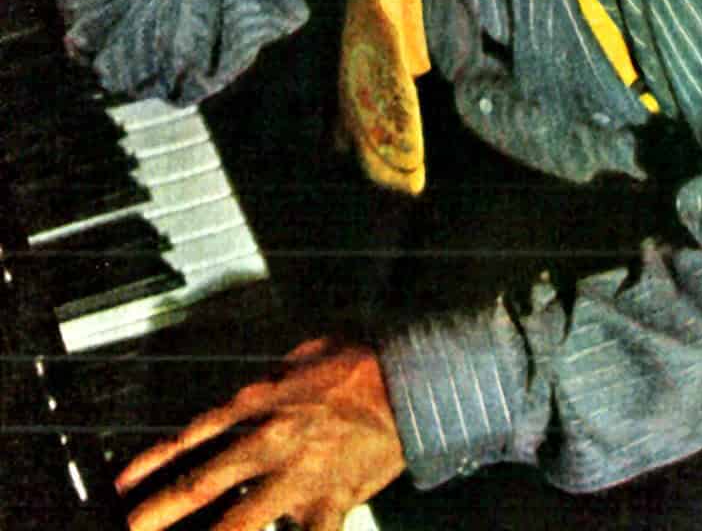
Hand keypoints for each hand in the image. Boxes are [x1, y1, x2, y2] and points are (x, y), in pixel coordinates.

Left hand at [115, 339, 405, 530]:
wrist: (412, 382)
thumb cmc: (366, 363)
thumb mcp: (311, 351)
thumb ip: (279, 373)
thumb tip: (259, 383)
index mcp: (266, 402)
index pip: (198, 434)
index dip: (156, 460)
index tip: (126, 483)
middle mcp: (273, 441)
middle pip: (204, 480)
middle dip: (161, 509)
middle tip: (130, 528)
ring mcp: (299, 477)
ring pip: (241, 523)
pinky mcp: (330, 501)